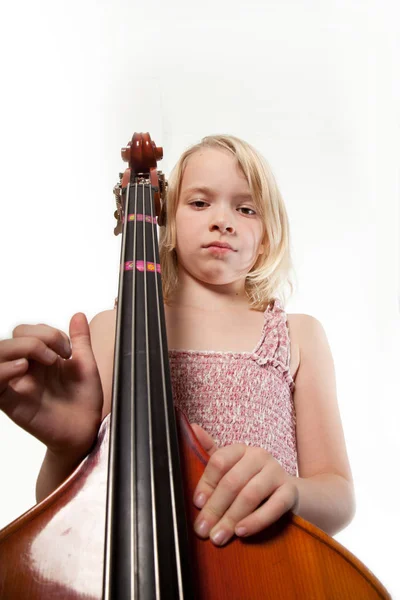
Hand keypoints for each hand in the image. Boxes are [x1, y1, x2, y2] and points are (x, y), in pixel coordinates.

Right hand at [0, 313, 103, 460]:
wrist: (85, 430)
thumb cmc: (83, 401)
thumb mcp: (86, 365)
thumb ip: (80, 340)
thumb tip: (78, 315)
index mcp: (40, 358)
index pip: (27, 331)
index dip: (48, 332)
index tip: (68, 350)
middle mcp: (25, 368)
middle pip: (11, 339)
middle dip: (37, 338)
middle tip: (58, 356)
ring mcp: (16, 384)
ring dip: (21, 348)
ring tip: (45, 360)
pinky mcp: (11, 402)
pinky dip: (3, 370)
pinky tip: (23, 367)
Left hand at [191, 424, 298, 545]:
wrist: (289, 494)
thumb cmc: (252, 481)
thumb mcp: (231, 468)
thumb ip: (211, 453)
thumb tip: (192, 428)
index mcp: (241, 449)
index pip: (219, 462)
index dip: (206, 484)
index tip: (197, 504)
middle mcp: (259, 456)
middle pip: (232, 481)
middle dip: (215, 508)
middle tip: (203, 529)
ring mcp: (277, 472)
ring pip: (250, 495)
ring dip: (231, 518)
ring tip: (219, 536)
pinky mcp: (291, 491)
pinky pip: (274, 507)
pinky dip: (256, 521)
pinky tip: (242, 532)